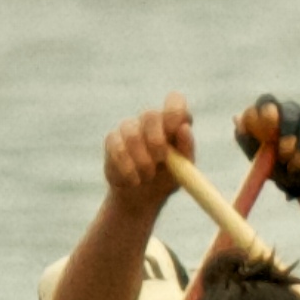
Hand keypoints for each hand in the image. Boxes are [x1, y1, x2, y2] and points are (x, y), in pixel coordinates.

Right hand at [103, 93, 194, 208]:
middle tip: (161, 160)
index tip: (175, 129)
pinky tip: (133, 180)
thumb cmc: (167, 179)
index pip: (175, 101)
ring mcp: (129, 128)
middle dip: (156, 140)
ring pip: (132, 134)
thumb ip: (186, 149)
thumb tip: (184, 128)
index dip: (174, 111)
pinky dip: (128, 168)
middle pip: (150, 115)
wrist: (142, 198)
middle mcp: (151, 121)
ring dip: (142, 160)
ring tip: (148, 177)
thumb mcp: (183, 169)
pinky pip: (118, 149)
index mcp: (173, 123)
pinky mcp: (112, 140)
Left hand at [231, 94, 299, 198]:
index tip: (269, 120)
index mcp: (270, 114)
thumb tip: (237, 120)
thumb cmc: (274, 166)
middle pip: (291, 110)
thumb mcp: (256, 156)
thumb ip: (246, 138)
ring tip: (295, 167)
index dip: (268, 108)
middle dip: (288, 131)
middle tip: (285, 152)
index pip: (267, 101)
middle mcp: (290, 111)